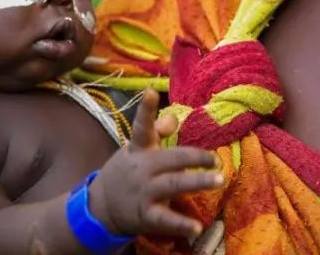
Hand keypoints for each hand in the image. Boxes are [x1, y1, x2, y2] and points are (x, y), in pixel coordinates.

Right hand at [88, 89, 222, 238]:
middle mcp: (142, 169)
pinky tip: (197, 227)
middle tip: (216, 159)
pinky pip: (165, 220)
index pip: (143, 127)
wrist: (100, 208)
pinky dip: (181, 225)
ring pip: (173, 185)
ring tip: (219, 180)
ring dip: (197, 182)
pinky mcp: (145, 215)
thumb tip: (174, 118)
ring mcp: (144, 192)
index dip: (146, 110)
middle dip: (194, 157)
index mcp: (139, 149)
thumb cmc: (126, 172)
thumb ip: (157, 132)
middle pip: (170, 159)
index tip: (151, 92)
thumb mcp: (136, 149)